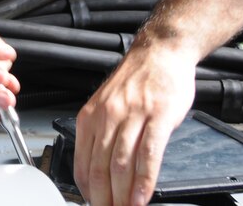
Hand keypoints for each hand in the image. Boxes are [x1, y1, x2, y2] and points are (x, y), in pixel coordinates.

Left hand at [73, 42, 195, 205]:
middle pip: (101, 169)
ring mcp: (133, 114)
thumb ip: (101, 133)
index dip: (86, 192)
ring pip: (122, 165)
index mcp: (92, 114)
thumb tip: (97, 171)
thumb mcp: (107, 102)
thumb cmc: (136, 78)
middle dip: (104, 200)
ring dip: (123, 196)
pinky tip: (143, 196)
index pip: (83, 163)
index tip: (92, 205)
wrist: (160, 51)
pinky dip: (144, 181)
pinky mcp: (157, 115)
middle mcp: (109, 114)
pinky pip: (148, 154)